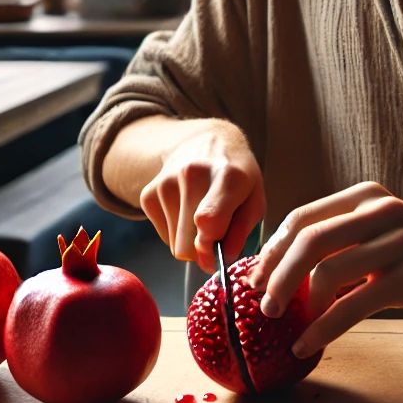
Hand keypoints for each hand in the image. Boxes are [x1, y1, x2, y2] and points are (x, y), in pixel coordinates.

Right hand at [138, 119, 264, 274]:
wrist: (206, 141)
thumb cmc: (237, 176)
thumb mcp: (255, 199)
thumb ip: (242, 232)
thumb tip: (220, 260)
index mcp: (226, 175)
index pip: (209, 221)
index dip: (211, 248)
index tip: (217, 255)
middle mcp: (192, 174)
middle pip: (186, 245)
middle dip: (202, 251)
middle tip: (217, 233)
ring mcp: (165, 182)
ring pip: (174, 245)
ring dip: (190, 240)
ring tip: (202, 213)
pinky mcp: (148, 193)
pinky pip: (163, 236)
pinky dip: (177, 231)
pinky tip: (187, 208)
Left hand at [245, 181, 402, 357]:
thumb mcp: (387, 236)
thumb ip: (347, 243)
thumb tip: (290, 272)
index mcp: (367, 198)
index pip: (303, 217)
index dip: (273, 248)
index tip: (254, 277)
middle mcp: (379, 211)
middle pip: (308, 239)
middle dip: (276, 274)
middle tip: (261, 304)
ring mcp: (397, 241)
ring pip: (328, 269)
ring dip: (297, 303)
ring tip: (285, 327)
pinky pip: (354, 302)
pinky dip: (325, 326)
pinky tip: (310, 343)